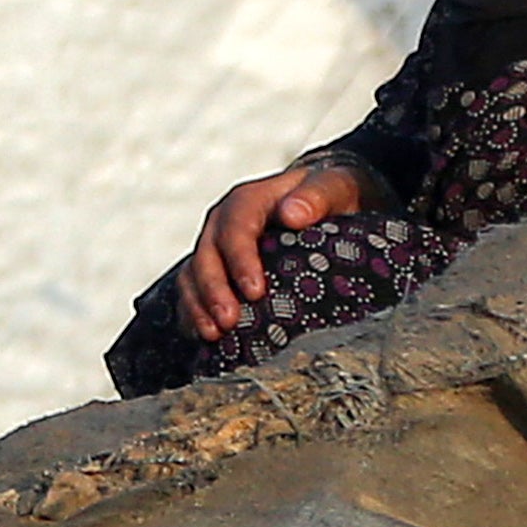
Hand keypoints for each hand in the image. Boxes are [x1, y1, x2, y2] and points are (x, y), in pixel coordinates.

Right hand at [178, 158, 365, 339]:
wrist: (320, 204)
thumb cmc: (328, 196)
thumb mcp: (333, 187)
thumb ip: (318, 195)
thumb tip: (292, 215)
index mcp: (249, 200)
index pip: (237, 227)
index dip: (240, 259)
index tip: (255, 292)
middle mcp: (223, 224)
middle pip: (207, 254)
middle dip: (213, 290)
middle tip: (229, 322)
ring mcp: (215, 248)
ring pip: (192, 275)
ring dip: (199, 306)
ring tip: (214, 335)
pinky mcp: (214, 271)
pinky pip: (193, 292)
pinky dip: (194, 314)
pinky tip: (207, 339)